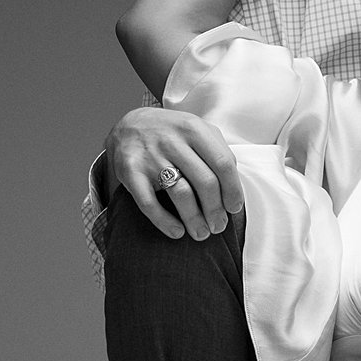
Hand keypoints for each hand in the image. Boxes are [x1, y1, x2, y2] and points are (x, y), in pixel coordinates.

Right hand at [105, 106, 243, 239]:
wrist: (127, 126)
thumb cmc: (170, 133)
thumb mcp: (196, 129)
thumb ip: (218, 150)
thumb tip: (234, 185)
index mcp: (194, 129)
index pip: (223, 164)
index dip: (232, 190)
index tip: (234, 208)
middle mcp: (172, 141)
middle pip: (205, 182)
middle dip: (216, 210)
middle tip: (218, 227)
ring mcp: (150, 156)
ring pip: (181, 194)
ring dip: (195, 220)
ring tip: (201, 234)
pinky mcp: (130, 172)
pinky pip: (149, 203)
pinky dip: (165, 221)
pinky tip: (177, 231)